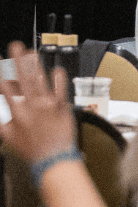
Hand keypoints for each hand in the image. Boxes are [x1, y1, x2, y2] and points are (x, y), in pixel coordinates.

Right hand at [0, 42, 74, 164]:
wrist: (53, 159)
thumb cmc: (31, 149)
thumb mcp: (9, 137)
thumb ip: (1, 123)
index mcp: (17, 113)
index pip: (5, 89)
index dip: (0, 75)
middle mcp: (31, 106)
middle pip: (23, 79)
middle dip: (18, 61)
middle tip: (15, 46)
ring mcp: (48, 106)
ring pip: (41, 81)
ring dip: (36, 66)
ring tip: (32, 53)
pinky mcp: (62, 107)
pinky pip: (61, 90)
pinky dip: (59, 80)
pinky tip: (57, 69)